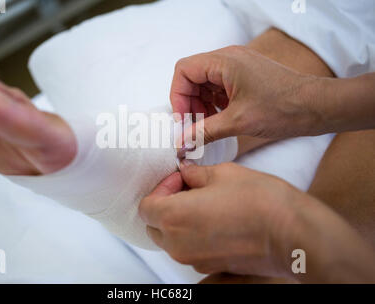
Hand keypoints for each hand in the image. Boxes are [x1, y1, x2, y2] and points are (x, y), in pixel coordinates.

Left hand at [139, 161, 374, 281]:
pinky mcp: (210, 267)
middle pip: (154, 226)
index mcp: (174, 217)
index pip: (146, 206)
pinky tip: (216, 220)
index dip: (160, 189)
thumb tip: (185, 172)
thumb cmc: (258, 200)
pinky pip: (189, 250)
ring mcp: (193, 259)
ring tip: (204, 204)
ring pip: (171, 240)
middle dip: (166, 206)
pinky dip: (193, 235)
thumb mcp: (223, 174)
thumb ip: (195, 174)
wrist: (292, 233)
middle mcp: (177, 244)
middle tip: (189, 189)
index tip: (180, 179)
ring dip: (178, 221)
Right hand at [170, 45, 321, 143]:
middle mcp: (229, 58)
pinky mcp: (245, 77)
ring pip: (205, 84)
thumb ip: (204, 132)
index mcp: (224, 60)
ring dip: (201, 106)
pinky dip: (214, 105)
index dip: (178, 96)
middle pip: (192, 77)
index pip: (183, 70)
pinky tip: (219, 121)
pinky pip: (219, 88)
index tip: (182, 120)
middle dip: (189, 103)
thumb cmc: (283, 108)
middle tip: (193, 127)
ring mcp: (238, 67)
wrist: (317, 107)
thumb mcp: (238, 122)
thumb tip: (182, 143)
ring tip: (207, 126)